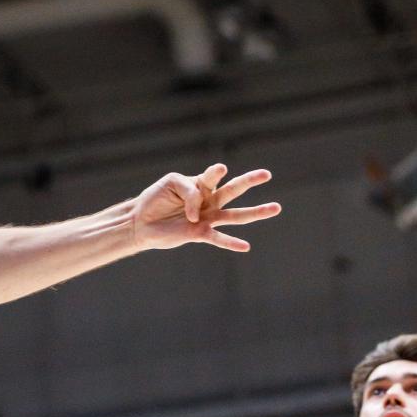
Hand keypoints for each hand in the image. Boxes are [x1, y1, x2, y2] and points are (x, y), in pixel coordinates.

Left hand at [133, 163, 279, 253]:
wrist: (141, 221)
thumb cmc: (156, 198)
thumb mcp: (170, 184)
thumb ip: (189, 191)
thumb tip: (199, 214)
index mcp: (200, 184)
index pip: (212, 176)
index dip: (216, 173)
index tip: (221, 169)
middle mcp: (208, 200)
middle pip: (233, 190)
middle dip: (249, 181)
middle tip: (267, 174)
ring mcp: (207, 217)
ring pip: (235, 215)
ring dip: (256, 213)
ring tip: (276, 208)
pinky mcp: (200, 233)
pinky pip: (218, 238)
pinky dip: (231, 243)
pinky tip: (246, 246)